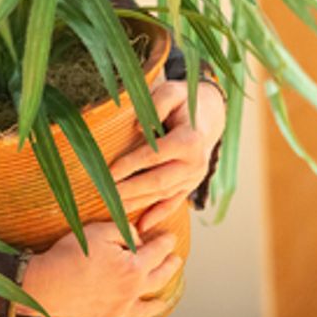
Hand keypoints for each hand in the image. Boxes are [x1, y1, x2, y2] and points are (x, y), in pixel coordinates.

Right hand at [17, 222, 181, 316]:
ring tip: (164, 301)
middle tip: (176, 261)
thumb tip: (138, 239)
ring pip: (146, 309)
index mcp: (133, 267)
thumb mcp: (99, 230)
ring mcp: (119, 309)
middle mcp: (131, 290)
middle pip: (158, 279)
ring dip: (158, 304)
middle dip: (169, 268)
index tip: (169, 237)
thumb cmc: (71, 254)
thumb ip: (124, 231)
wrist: (47, 282)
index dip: (165, 243)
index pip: (156, 252)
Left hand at [109, 77, 224, 233]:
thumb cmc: (185, 100)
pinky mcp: (192, 185)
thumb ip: (156, 104)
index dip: (130, 165)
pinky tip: (142, 226)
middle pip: (158, 181)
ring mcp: (194, 177)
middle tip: (105, 195)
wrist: (210, 114)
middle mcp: (195, 163)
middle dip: (130, 190)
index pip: (154, 156)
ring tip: (113, 208)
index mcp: (190, 140)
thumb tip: (140, 128)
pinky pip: (174, 203)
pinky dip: (158, 215)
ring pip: (163, 195)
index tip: (109, 172)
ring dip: (139, 203)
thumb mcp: (172, 91)